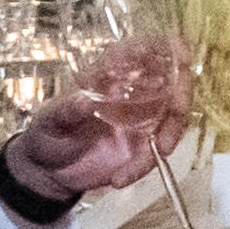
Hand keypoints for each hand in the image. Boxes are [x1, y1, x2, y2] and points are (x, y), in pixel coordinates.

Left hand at [0, 28, 196, 208]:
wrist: (47, 173)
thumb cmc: (47, 134)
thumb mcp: (50, 120)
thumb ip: (67, 110)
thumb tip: (85, 101)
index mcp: (111, 74)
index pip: (145, 49)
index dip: (167, 48)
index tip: (178, 57)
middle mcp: (133, 92)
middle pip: (173, 82)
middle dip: (182, 95)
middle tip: (178, 112)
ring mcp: (141, 119)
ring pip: (173, 118)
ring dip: (171, 135)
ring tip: (155, 155)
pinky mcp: (142, 147)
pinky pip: (156, 152)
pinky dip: (144, 166)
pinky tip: (119, 179)